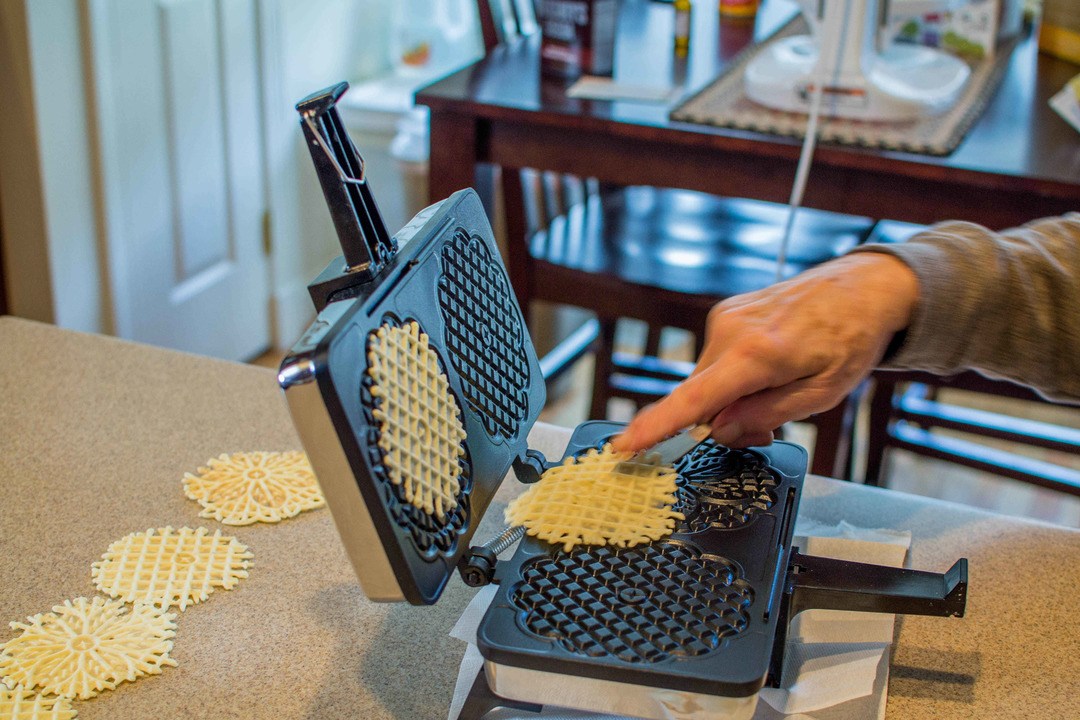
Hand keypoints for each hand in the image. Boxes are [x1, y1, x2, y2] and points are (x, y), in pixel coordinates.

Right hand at [610, 252, 918, 450]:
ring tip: (778, 381)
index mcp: (756, 355)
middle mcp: (730, 331)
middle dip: (725, 418)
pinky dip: (733, 372)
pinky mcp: (725, 311)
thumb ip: (767, 415)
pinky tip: (769, 362)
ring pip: (708, 379)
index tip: (624, 445)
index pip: (693, 400)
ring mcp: (724, 317)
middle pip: (702, 397)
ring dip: (732, 393)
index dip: (656, 427)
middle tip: (769, 422)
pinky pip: (716, 358)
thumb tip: (720, 431)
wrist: (862, 287)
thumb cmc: (850, 339)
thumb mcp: (821, 394)